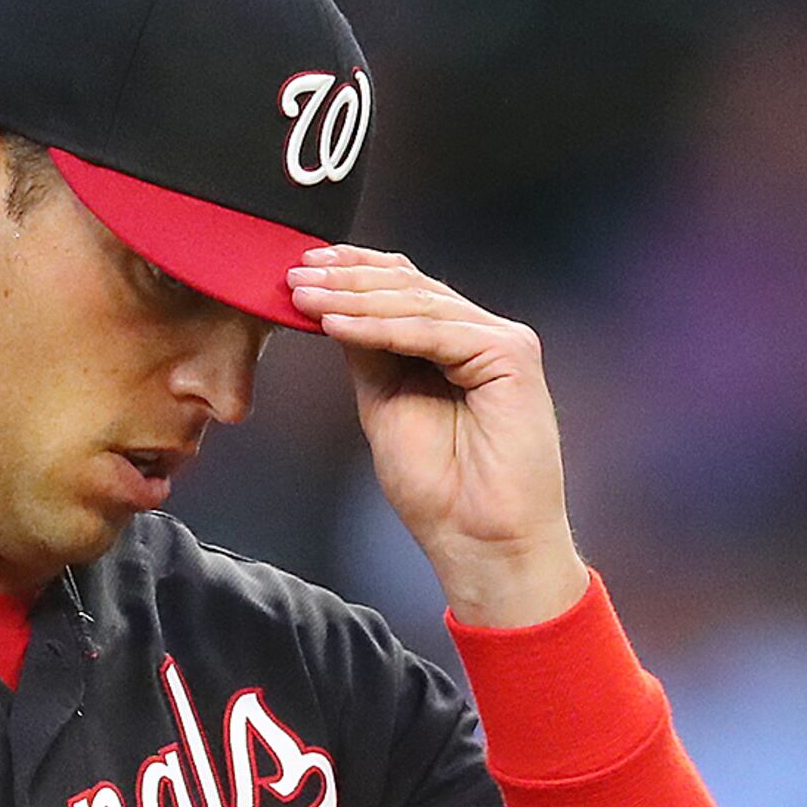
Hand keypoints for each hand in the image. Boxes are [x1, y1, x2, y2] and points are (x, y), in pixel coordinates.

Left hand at [289, 248, 588, 629]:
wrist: (478, 538)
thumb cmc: (438, 487)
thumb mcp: (384, 406)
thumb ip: (369, 355)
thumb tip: (332, 309)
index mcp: (453, 344)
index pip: (402, 290)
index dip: (353, 273)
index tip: (301, 267)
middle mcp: (479, 334)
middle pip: (408, 288)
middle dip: (346, 279)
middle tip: (294, 272)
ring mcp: (499, 341)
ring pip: (417, 304)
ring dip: (353, 298)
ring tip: (304, 295)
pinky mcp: (511, 355)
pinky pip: (433, 332)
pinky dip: (380, 327)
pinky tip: (336, 324)